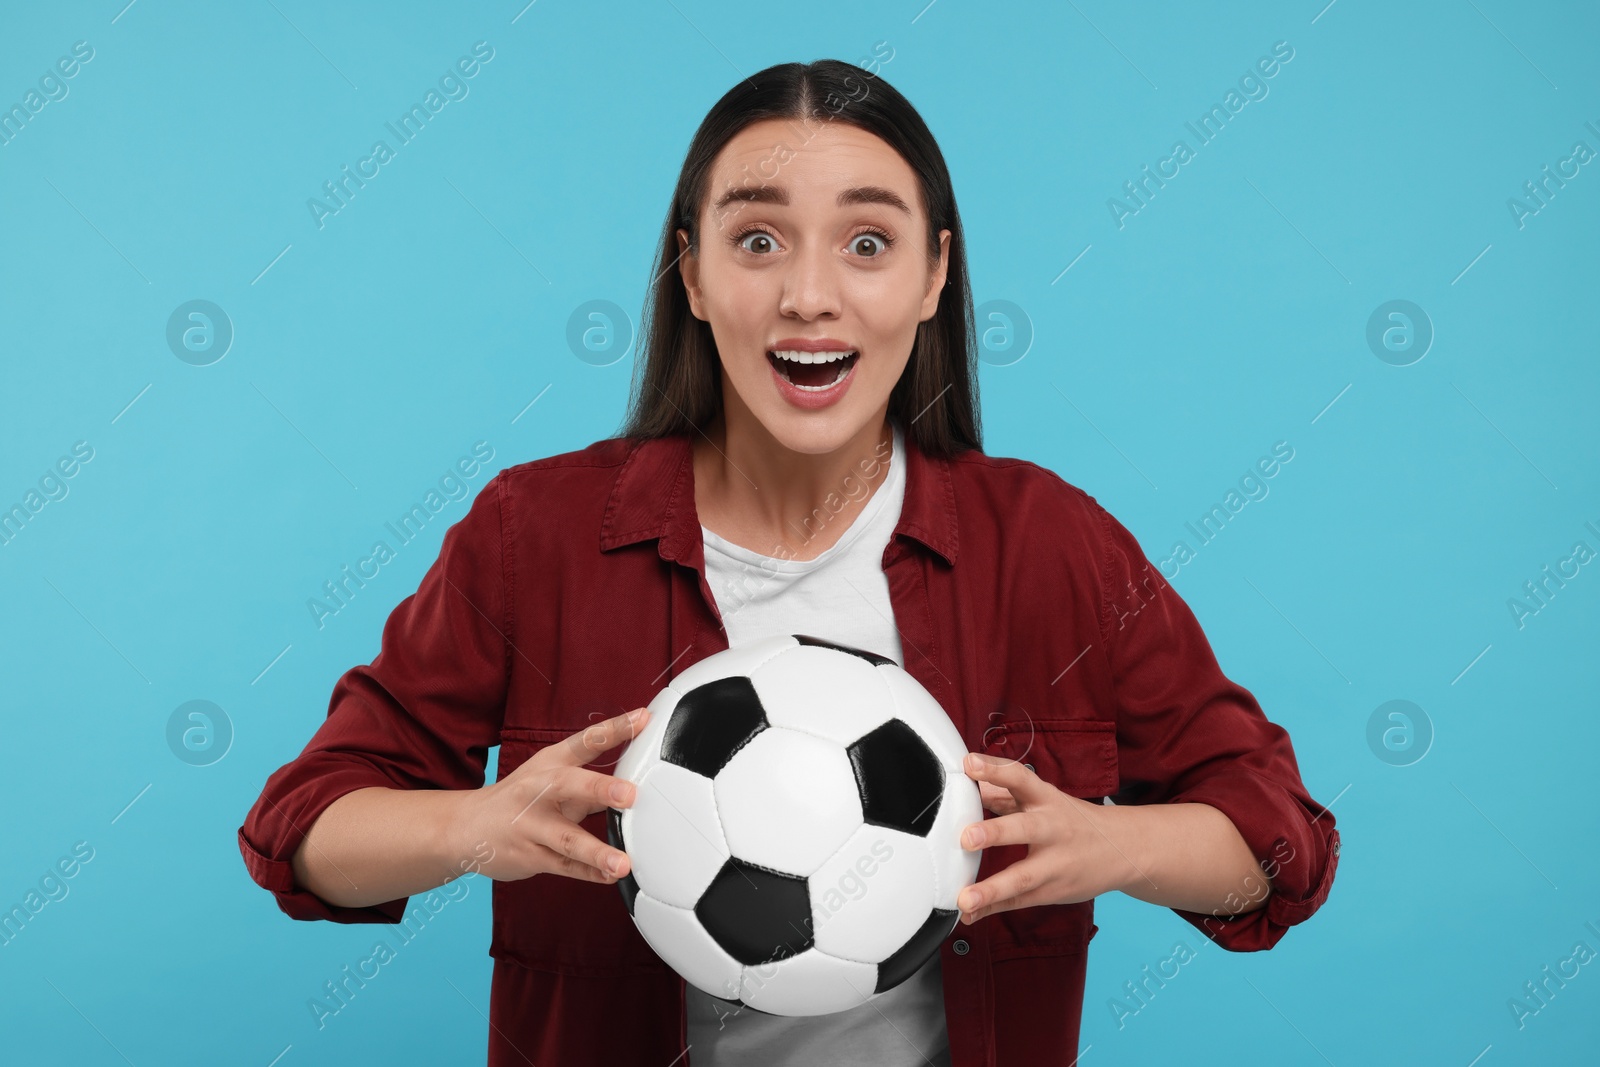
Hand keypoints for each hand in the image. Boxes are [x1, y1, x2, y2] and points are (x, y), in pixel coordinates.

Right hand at [453, 706, 650, 885]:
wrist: (466, 827)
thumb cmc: (522, 798)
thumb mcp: (551, 778)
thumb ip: (592, 783)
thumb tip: (636, 782)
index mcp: (550, 764)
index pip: (585, 741)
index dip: (614, 729)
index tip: (642, 718)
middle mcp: (539, 790)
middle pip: (569, 786)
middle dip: (600, 789)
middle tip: (630, 795)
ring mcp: (531, 825)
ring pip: (567, 839)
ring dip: (597, 852)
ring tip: (622, 863)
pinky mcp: (529, 856)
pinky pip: (563, 866)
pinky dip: (588, 873)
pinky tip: (609, 876)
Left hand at [954, 751, 1139, 923]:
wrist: (1124, 850)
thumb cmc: (1073, 821)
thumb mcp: (1045, 798)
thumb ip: (1005, 792)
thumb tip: (968, 782)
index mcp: (1047, 799)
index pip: (1021, 778)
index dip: (995, 770)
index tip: (969, 765)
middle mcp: (1052, 829)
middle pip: (1025, 828)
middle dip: (995, 833)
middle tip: (966, 838)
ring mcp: (1055, 864)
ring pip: (1023, 877)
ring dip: (991, 889)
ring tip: (965, 899)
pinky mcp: (1052, 891)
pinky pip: (1020, 901)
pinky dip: (992, 908)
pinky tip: (969, 914)